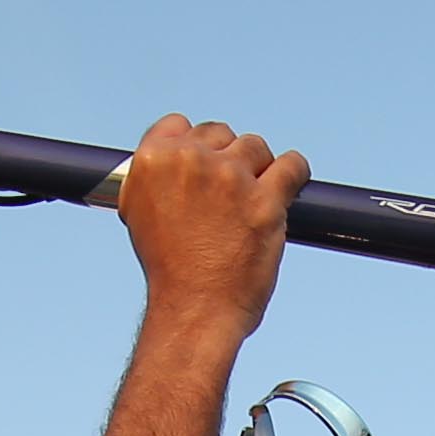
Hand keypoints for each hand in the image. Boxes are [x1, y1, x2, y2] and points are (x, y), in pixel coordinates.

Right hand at [114, 114, 305, 343]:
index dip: (194, 145)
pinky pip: (292, 165)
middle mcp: (190, 161)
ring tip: (253, 201)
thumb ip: (153, 180)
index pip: (178, 124)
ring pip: (255, 147)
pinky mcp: (265, 199)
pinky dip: (294, 174)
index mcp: (152, 161)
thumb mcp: (139, 216)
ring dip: (258, 169)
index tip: (203, 165)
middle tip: (227, 194)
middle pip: (220, 133)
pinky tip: (289, 186)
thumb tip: (169, 156)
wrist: (194, 311)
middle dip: (226, 158)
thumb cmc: (170, 271)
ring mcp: (230, 178)